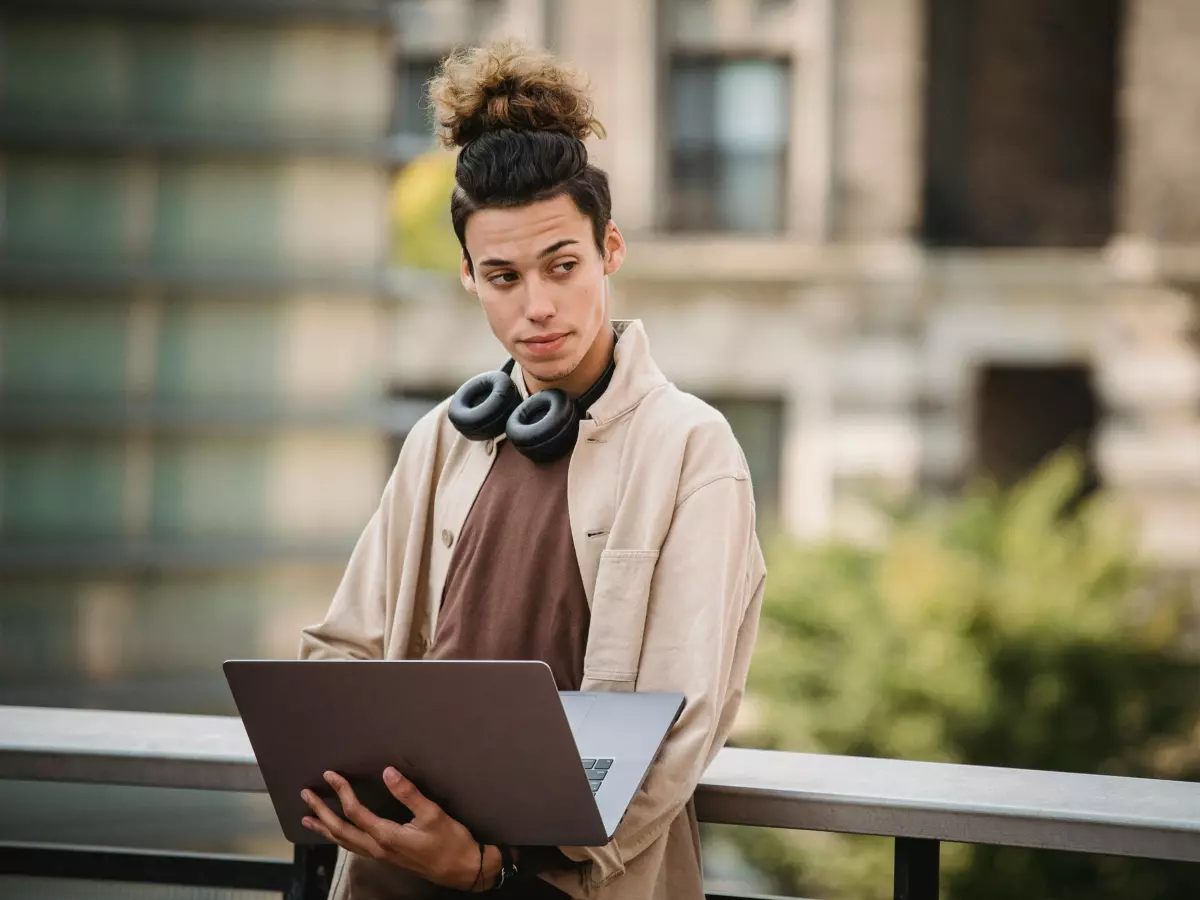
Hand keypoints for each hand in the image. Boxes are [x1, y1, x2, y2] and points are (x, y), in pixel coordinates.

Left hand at [301, 767, 499, 890]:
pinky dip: (340, 839)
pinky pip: (354, 847)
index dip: (341, 791)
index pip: (355, 811)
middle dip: (321, 812)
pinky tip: (338, 835)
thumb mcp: (432, 814)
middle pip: (341, 830)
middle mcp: (378, 848)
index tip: (331, 775)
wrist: (462, 870)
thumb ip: (408, 793)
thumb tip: (387, 772)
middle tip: (306, 795)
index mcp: (386, 836)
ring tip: (309, 819)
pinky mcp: (387, 858)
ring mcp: (381, 855)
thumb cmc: (450, 842)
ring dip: (325, 829)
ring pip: (345, 842)